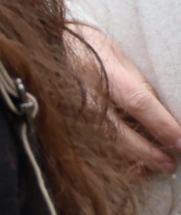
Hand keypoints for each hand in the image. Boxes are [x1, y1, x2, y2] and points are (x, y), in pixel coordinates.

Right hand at [70, 20, 180, 174]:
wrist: (45, 47)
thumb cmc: (88, 48)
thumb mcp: (119, 57)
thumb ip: (139, 84)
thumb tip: (164, 112)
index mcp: (105, 74)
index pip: (138, 102)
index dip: (161, 124)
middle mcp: (86, 96)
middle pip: (118, 131)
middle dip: (147, 151)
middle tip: (169, 164)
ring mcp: (69, 111)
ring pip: (102, 144)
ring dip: (131, 160)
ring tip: (154, 168)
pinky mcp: (60, 121)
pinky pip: (87, 146)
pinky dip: (111, 159)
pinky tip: (130, 166)